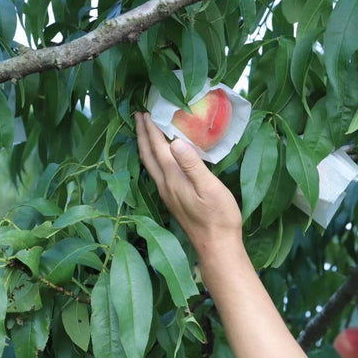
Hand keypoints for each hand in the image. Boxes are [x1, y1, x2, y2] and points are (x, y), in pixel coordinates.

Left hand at [134, 112, 241, 251]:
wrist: (217, 246)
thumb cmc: (218, 217)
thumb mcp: (210, 188)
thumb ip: (192, 165)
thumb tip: (175, 141)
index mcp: (173, 179)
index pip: (158, 148)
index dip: (151, 129)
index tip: (145, 111)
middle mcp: (165, 186)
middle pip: (148, 155)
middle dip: (143, 134)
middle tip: (139, 115)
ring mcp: (168, 195)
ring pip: (151, 165)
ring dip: (146, 146)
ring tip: (145, 132)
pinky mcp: (174, 201)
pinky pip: (158, 173)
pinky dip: (155, 159)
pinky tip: (161, 158)